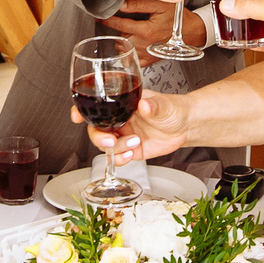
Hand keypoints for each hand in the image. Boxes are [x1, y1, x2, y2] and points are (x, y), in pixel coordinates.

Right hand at [78, 89, 195, 165]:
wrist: (186, 126)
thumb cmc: (173, 109)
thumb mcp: (165, 105)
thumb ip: (154, 105)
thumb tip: (145, 105)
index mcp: (122, 103)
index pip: (97, 104)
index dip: (82, 109)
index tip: (77, 115)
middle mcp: (119, 119)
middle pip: (95, 128)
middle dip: (97, 135)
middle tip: (110, 140)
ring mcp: (123, 135)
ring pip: (104, 144)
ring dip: (114, 148)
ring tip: (133, 144)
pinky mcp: (130, 150)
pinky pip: (117, 157)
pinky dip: (120, 159)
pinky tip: (130, 154)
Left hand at [99, 0, 180, 57]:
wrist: (193, 32)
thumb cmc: (179, 18)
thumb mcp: (160, 5)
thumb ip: (139, 4)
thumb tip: (122, 6)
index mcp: (146, 30)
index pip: (120, 25)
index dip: (108, 21)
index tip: (101, 18)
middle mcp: (145, 44)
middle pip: (120, 39)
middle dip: (116, 31)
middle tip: (117, 24)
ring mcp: (147, 54)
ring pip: (125, 49)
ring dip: (122, 41)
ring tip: (126, 33)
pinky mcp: (151, 60)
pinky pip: (133, 60)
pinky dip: (128, 53)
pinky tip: (131, 45)